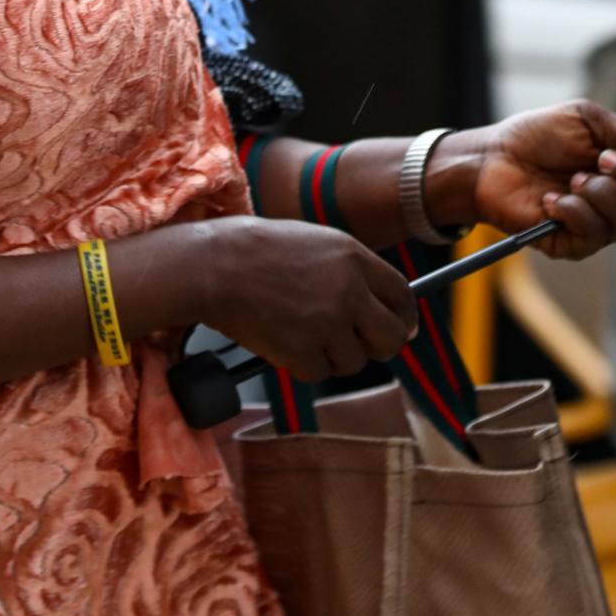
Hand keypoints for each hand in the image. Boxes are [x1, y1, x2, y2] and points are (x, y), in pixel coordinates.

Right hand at [189, 218, 419, 382]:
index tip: (399, 328)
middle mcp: (348, 291)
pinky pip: (318, 373)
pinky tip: (282, 341)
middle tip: (355, 345)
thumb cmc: (256, 251)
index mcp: (353, 257)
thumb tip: (386, 308)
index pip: (402, 296)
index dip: (403, 317)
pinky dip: (302, 365)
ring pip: (354, 361)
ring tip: (301, 334)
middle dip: (377, 347)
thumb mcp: (314, 242)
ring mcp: (326, 323)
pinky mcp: (302, 351)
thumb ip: (351, 270)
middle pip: (391, 338)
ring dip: (332, 356)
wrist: (213, 266)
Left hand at [456, 100, 615, 259]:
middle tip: (604, 158)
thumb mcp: (588, 121)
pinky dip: (573, 210)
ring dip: (600, 192)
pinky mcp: (575, 245)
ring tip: (570, 178)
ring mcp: (601, 227)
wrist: (492, 159)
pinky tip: (552, 199)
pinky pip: (594, 233)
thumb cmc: (538, 137)